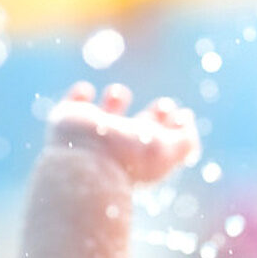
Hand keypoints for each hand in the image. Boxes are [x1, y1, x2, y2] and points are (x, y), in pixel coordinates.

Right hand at [46, 81, 200, 183]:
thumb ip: (186, 139)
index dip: (174, 125)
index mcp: (142, 153)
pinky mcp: (68, 119)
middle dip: (154, 116)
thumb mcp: (168, 151)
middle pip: (139, 128)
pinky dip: (79, 95)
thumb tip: (187, 118)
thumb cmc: (129, 159)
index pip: (162, 138)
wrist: (85, 165)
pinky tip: (86, 92)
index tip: (183, 113)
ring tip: (119, 94)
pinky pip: (73, 103)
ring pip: (106, 114)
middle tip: (164, 105)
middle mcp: (119, 144)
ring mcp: (93, 132)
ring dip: (115, 99)